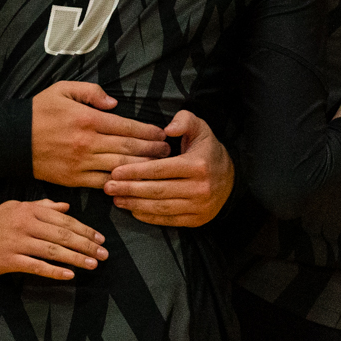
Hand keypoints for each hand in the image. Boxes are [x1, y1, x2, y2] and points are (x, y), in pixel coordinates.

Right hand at [0, 199, 109, 279]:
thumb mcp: (17, 207)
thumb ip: (42, 206)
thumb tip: (66, 206)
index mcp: (29, 210)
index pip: (64, 220)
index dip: (84, 229)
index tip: (100, 239)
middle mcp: (25, 223)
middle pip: (62, 235)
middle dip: (86, 245)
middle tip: (104, 254)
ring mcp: (17, 242)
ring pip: (53, 250)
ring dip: (76, 258)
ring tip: (93, 264)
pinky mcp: (10, 260)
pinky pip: (37, 266)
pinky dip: (55, 271)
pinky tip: (69, 275)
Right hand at [32, 81, 168, 187]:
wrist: (10, 140)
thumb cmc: (38, 112)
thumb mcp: (62, 90)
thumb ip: (90, 92)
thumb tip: (114, 103)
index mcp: (87, 119)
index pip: (126, 127)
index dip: (148, 131)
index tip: (162, 134)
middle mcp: (87, 143)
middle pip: (128, 148)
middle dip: (152, 151)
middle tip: (168, 152)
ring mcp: (81, 163)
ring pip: (120, 168)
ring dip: (142, 168)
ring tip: (158, 167)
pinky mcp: (73, 179)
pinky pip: (103, 183)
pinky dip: (119, 183)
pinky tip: (132, 182)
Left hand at [104, 110, 234, 226]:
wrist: (231, 178)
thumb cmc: (207, 149)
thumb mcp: (200, 128)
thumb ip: (184, 120)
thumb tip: (168, 128)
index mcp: (198, 165)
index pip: (160, 169)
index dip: (135, 171)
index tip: (115, 171)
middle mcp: (200, 188)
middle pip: (158, 190)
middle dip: (130, 189)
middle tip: (108, 187)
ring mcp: (199, 206)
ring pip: (161, 207)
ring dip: (135, 204)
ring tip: (116, 199)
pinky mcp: (197, 220)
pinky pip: (169, 220)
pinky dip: (149, 217)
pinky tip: (133, 210)